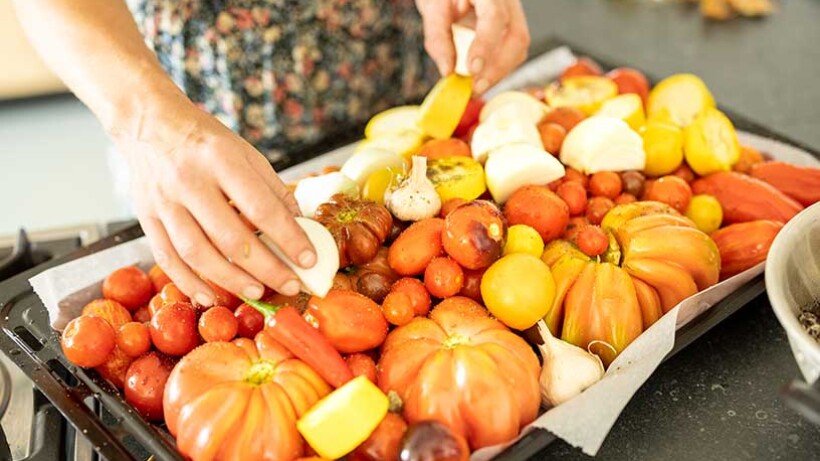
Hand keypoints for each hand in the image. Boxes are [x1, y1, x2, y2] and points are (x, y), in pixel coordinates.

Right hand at [118, 102, 314, 305]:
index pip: (261, 207)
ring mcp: (164, 202)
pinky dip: (189, 282)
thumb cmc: (205, 141)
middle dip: (265, 267)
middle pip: (230, 237)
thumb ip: (273, 191)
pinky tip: (210, 296)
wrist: (149, 123)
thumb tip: (300, 229)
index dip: (287, 237)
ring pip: (197, 253)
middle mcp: (189, 181)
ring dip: (230, 280)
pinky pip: (167, 258)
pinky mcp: (146, 218)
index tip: (308, 259)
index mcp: (221, 159)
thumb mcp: (246, 153)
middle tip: (289, 285)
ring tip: (257, 292)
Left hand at [416, 0, 529, 93]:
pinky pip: (513, 51)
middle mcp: (507, 1)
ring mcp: (512, 14)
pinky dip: (498, 69)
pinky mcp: (510, 28)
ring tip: (476, 87)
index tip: (472, 69)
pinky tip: (482, 79)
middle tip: (474, 88)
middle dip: (497, 68)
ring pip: (519, 47)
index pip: (495, 16)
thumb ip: (438, 37)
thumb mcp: (432, 8)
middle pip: (517, 36)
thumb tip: (447, 71)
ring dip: (499, 72)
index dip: (486, 45)